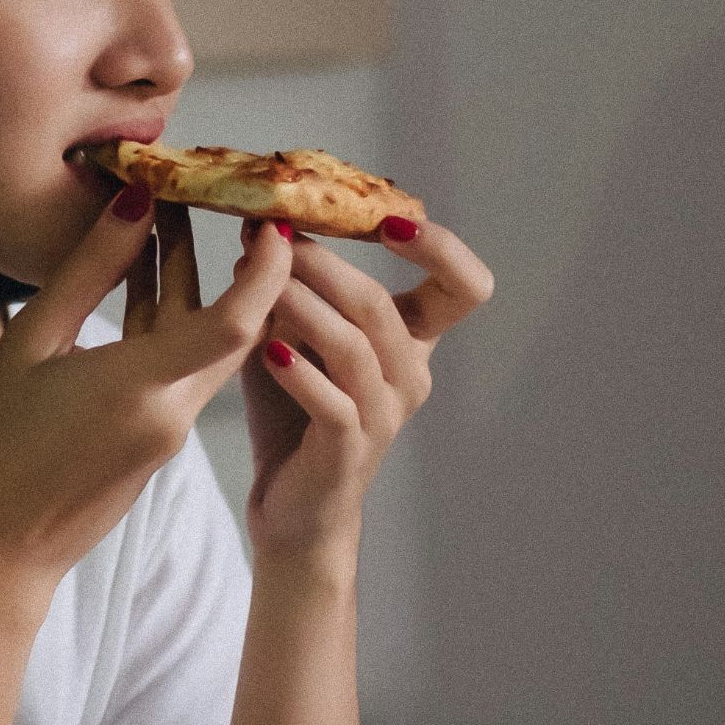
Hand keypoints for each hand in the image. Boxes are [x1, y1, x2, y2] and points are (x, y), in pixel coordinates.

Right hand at [0, 186, 294, 591]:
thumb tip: (134, 205)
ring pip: (204, 347)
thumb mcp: (29, 345)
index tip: (273, 218)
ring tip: (164, 221)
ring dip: (195, 286)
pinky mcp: (156, 443)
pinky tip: (139, 281)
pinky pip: (178, 370)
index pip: (236, 322)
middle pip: (233, 330)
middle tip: (221, 199)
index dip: (268, 268)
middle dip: (237, 263)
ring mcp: (168, 433)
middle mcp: (171, 413)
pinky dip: (170, 321)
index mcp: (142, 389)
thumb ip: (87, 274)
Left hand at [234, 214, 494, 562]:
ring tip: (264, 284)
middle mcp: (410, 375)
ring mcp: (384, 415)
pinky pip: (334, 404)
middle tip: (277, 239)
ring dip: (306, 307)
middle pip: (385, 306)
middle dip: (329, 265)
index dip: (441, 247)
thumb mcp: (295, 336)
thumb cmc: (296, 412)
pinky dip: (300, 373)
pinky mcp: (350, 451)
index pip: (464, 286)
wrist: (294, 505)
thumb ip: (286, 288)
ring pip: (357, 348)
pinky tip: (268, 350)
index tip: (388, 219)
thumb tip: (260, 228)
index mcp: (411, 341)